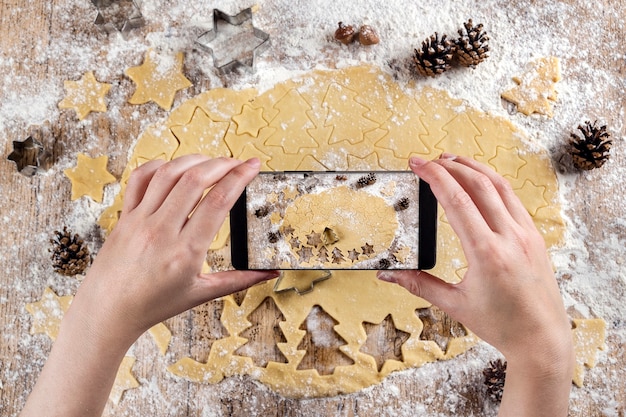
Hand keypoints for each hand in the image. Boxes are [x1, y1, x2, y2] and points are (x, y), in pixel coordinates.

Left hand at [21, 156, 278, 416]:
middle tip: (237, 162)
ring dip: (194, 161)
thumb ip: (238, 280)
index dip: (239, 178)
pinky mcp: (125, 216)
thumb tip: (269, 274)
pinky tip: (175, 168)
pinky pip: (140, 179)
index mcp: (185, 253)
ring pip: (168, 174)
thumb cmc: (153, 305)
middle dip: (221, 164)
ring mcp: (140, 221)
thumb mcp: (201, 294)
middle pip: (194, 181)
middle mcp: (161, 232)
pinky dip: (159, 166)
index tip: (252, 167)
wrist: (108, 312)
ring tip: (211, 162)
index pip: (217, 203)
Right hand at [378, 154, 573, 415]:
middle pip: (478, 185)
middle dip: (450, 166)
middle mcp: (509, 237)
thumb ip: (418, 285)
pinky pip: (512, 198)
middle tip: (427, 160)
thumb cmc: (500, 324)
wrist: (541, 338)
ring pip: (499, 185)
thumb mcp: (454, 305)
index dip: (434, 177)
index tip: (418, 164)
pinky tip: (479, 181)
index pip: (456, 201)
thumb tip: (387, 275)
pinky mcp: (534, 235)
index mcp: (486, 253)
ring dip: (473, 167)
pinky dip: (492, 182)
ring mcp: (526, 234)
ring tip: (451, 160)